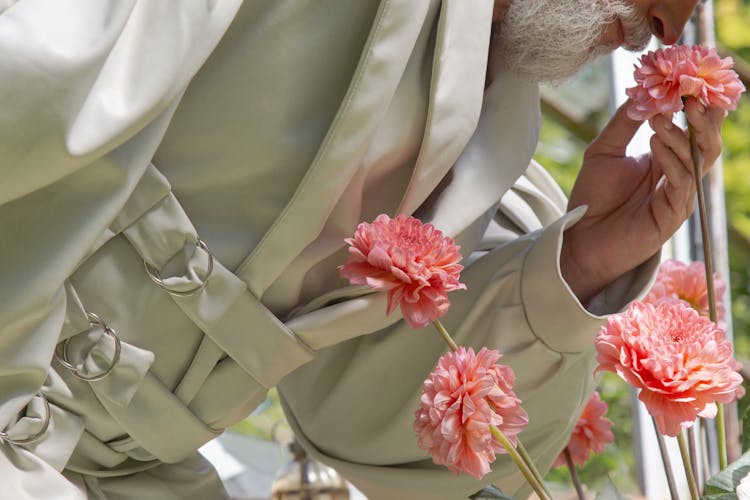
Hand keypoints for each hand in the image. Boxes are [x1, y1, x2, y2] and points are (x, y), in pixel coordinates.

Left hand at [560, 98, 724, 303]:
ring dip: (681, 136)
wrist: (581, 238)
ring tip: (662, 118)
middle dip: (703, 117)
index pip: (694, 127)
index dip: (699, 104)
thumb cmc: (593, 197)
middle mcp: (679, 175)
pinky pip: (681, 183)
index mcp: (667, 158)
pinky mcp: (673, 214)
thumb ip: (625, 123)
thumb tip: (642, 92)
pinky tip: (656, 145)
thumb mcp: (604, 151)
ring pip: (698, 160)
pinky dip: (671, 161)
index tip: (694, 78)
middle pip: (707, 142)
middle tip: (691, 95)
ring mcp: (679, 195)